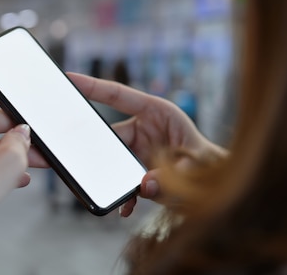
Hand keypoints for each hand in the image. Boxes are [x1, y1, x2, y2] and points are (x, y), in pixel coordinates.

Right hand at [67, 73, 226, 216]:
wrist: (218, 189)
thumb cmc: (212, 169)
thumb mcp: (197, 170)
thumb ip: (171, 177)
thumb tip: (144, 186)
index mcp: (158, 113)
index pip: (120, 96)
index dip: (93, 86)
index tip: (69, 78)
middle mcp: (144, 128)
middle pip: (108, 132)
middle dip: (92, 144)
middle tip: (69, 150)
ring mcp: (138, 147)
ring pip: (110, 158)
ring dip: (109, 175)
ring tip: (110, 190)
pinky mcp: (136, 167)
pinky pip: (118, 177)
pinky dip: (121, 194)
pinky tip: (124, 207)